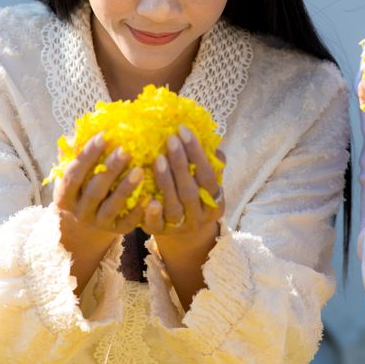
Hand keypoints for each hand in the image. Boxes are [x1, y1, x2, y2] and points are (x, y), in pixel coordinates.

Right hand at [53, 132, 149, 242]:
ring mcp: (97, 223)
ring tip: (140, 169)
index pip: (74, 173)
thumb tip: (78, 132)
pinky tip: (150, 196)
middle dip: (110, 169)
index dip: (88, 155)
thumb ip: (74, 153)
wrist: (89, 222)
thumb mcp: (75, 171)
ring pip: (112, 207)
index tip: (104, 136)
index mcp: (64, 195)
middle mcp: (79, 212)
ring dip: (126, 188)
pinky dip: (138, 211)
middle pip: (94, 190)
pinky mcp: (116, 231)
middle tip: (126, 150)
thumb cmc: (84, 186)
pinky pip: (128, 223)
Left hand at [141, 125, 224, 239]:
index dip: (197, 153)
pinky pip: (157, 225)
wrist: (184, 232)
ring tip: (157, 158)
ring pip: (174, 206)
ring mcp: (181, 227)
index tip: (183, 130)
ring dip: (166, 181)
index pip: (208, 176)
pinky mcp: (160, 233)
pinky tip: (149, 198)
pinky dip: (153, 213)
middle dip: (180, 163)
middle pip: (190, 190)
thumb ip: (209, 161)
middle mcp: (200, 217)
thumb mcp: (205, 181)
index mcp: (215, 202)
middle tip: (170, 139)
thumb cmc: (194, 194)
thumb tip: (208, 135)